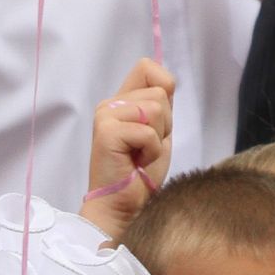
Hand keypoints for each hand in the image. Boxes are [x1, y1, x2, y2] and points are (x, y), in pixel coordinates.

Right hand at [78, 58, 173, 241]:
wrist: (123, 207)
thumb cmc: (140, 176)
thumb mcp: (158, 133)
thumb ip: (159, 107)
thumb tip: (168, 83)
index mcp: (120, 102)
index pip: (146, 67)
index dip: (163, 86)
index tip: (158, 120)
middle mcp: (109, 104)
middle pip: (159, 93)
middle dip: (164, 124)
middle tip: (146, 149)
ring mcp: (105, 116)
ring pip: (156, 109)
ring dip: (157, 138)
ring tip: (141, 156)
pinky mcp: (106, 132)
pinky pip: (147, 132)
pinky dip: (151, 151)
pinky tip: (136, 163)